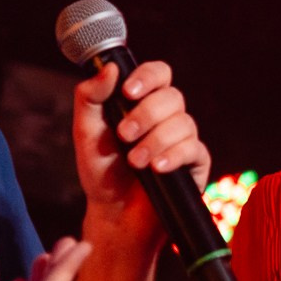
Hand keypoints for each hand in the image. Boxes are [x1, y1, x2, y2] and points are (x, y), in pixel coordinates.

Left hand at [74, 59, 209, 237]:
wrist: (113, 212)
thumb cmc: (101, 171)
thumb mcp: (86, 131)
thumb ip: (90, 97)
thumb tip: (110, 68)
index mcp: (142, 102)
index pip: (158, 73)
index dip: (148, 76)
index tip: (128, 92)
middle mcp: (166, 117)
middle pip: (172, 97)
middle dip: (146, 115)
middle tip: (124, 135)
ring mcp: (183, 139)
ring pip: (183, 123)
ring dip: (155, 141)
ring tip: (135, 162)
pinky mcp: (194, 163)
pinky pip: (194, 149)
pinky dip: (173, 156)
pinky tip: (157, 168)